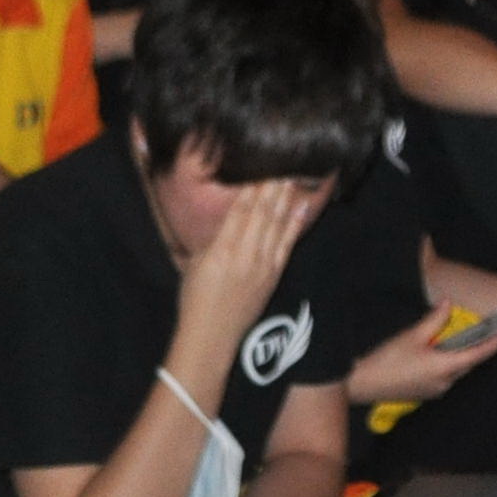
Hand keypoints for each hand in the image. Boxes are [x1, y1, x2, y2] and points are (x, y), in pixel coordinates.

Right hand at [173, 175, 322, 351]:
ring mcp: (262, 265)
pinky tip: (301, 206)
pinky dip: (294, 223)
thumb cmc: (195, 298)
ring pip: (276, 224)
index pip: (240, 209)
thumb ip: (213, 237)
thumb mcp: (195, 261)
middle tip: (282, 161)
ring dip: (285, 198)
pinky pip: (286, 244)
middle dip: (272, 185)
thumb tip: (229, 215)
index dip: (252, 186)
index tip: (260, 165)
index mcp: (221, 249)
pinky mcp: (273, 276)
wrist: (211, 336)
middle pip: (262, 212)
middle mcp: (245, 255)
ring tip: (292, 174)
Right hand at [347, 299, 496, 405]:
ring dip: (458, 356)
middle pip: (467, 362)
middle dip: (475, 347)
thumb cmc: (387, 360)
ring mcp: (435, 390)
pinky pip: (444, 376)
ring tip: (455, 340)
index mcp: (445, 367)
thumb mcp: (412, 335)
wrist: (362, 384)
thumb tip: (448, 304)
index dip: (495, 343)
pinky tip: (435, 353)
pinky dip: (446, 364)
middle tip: (484, 331)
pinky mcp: (426, 393)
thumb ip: (434, 320)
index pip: (478, 354)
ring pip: (455, 370)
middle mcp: (445, 382)